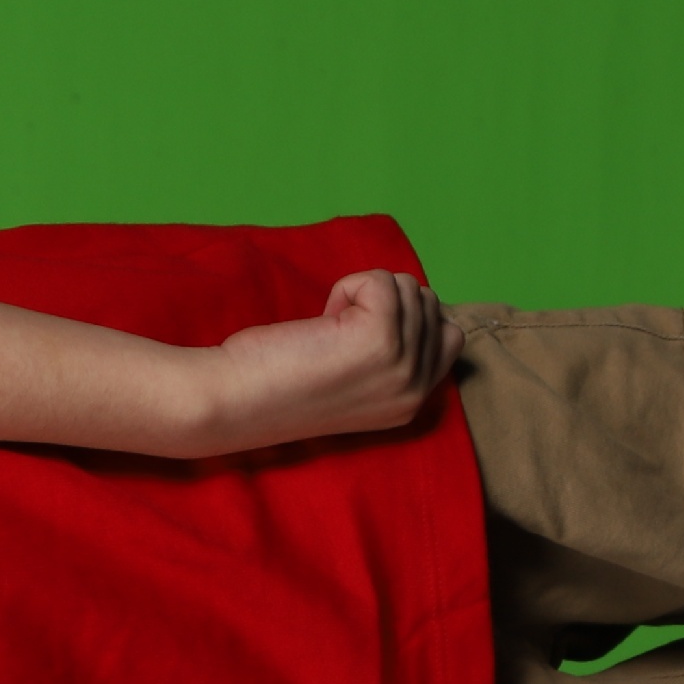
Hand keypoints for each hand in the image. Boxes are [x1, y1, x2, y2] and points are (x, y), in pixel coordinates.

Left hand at [203, 270, 460, 451]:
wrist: (234, 401)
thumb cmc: (279, 383)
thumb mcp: (354, 379)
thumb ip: (392, 355)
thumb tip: (415, 300)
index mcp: (412, 403)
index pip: (450, 337)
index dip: (406, 318)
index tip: (358, 333)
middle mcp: (415, 391)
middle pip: (429, 303)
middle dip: (380, 303)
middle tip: (334, 335)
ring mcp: (403, 366)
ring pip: (407, 287)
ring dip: (362, 294)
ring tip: (326, 331)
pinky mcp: (380, 338)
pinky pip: (380, 280)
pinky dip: (347, 286)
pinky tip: (321, 319)